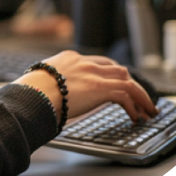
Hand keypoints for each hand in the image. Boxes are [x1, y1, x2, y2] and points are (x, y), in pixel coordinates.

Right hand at [13, 51, 157, 123]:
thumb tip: (48, 98)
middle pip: (115, 68)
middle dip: (127, 82)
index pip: (96, 62)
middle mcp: (83, 62)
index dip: (108, 74)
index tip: (113, 84)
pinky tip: (136, 116)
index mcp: (68, 58)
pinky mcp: (101, 87)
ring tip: (146, 108)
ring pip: (126, 79)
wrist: (32, 94)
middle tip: (135, 96)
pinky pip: (126, 93)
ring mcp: (93, 73)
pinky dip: (135, 104)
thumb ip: (50, 85)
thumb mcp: (40, 82)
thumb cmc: (30, 93)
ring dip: (139, 94)